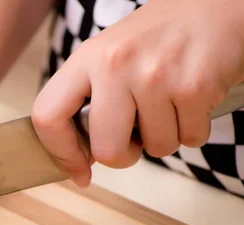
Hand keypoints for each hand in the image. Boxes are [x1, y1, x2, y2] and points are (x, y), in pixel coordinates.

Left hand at [31, 0, 243, 186]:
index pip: (47, 115)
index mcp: (86, 58)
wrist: (216, 7)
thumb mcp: (108, 54)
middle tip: (134, 138)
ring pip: (156, 148)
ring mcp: (155, 76)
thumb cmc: (158, 38)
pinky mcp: (193, 87)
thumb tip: (79, 155)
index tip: (77, 170)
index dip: (60, 153)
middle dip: (124, 156)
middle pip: (106, 150)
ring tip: (168, 103)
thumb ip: (89, 98)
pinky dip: (193, 129)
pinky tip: (191, 99)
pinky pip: (190, 139)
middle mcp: (115, 65)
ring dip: (164, 136)